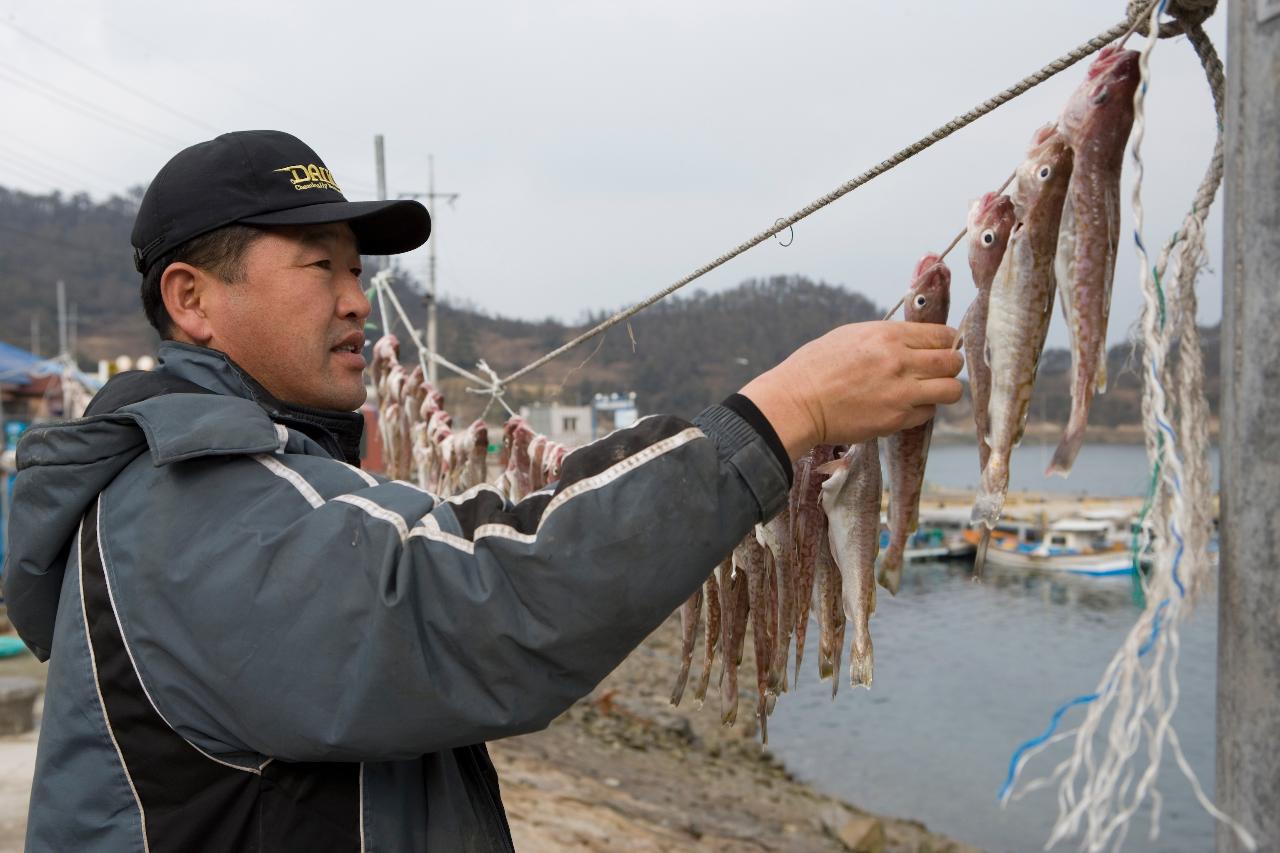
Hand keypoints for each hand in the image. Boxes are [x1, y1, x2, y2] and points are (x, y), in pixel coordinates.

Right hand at [740, 321, 962, 459]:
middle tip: (940, 370)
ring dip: (944, 390)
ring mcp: (901, 393)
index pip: (942, 334)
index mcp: (888, 335)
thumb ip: (887, 337)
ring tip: (929, 391)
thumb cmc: (816, 367)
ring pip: (951, 390)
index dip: (947, 341)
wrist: (797, 403)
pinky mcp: (896, 419)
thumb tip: (913, 341)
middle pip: (952, 362)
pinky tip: (905, 407)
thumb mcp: (851, 335)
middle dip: (951, 365)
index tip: (944, 347)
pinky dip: (922, 410)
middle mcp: (900, 361)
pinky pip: (927, 413)